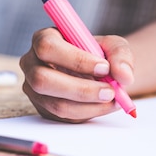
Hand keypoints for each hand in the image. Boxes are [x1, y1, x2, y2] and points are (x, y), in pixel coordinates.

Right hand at [19, 27, 134, 122]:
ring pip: (55, 103)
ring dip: (89, 105)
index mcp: (44, 38)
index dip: (75, 59)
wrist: (100, 73)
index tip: (104, 68)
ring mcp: (35, 89)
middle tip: (110, 91)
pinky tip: (106, 105)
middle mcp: (32, 63)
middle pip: (43, 79)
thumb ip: (120, 56)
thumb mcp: (114, 46)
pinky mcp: (44, 108)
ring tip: (113, 99)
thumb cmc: (101, 54)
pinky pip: (64, 116)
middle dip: (81, 89)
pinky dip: (89, 113)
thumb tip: (124, 76)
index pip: (48, 47)